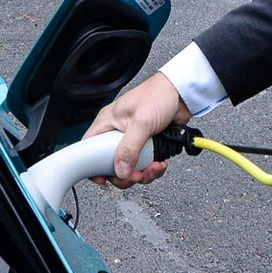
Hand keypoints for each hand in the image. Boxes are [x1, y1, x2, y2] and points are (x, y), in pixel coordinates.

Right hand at [82, 72, 190, 187]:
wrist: (182, 94)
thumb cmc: (158, 94)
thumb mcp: (141, 121)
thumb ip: (130, 147)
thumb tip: (121, 170)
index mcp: (108, 123)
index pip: (90, 148)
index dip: (92, 166)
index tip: (103, 179)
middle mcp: (117, 133)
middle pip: (111, 164)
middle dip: (124, 174)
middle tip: (135, 175)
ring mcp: (133, 141)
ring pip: (130, 168)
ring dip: (142, 173)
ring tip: (153, 168)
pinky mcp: (148, 146)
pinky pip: (145, 165)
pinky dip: (153, 169)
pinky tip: (160, 163)